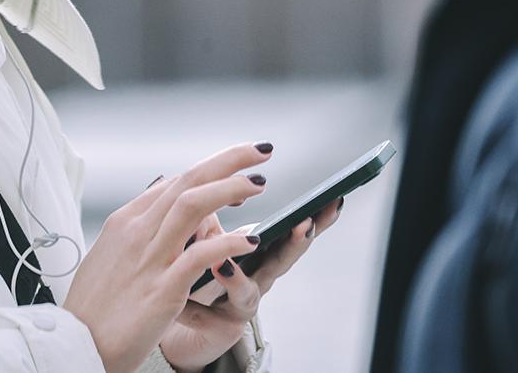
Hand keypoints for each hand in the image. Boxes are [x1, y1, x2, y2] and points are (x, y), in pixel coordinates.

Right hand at [62, 143, 271, 372]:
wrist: (74, 345)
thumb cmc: (93, 307)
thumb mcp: (110, 255)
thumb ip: (137, 230)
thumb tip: (160, 205)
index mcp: (125, 222)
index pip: (174, 183)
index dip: (210, 171)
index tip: (237, 170)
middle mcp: (137, 232)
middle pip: (187, 181)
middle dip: (228, 160)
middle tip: (260, 151)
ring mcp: (149, 259)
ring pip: (192, 205)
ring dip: (230, 188)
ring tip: (259, 183)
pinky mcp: (162, 290)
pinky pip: (199, 256)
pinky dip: (227, 243)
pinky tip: (250, 240)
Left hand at [159, 197, 345, 372]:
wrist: (184, 320)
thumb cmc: (202, 272)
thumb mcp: (210, 237)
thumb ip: (214, 216)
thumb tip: (212, 189)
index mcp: (260, 254)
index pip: (290, 232)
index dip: (313, 218)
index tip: (333, 198)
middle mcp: (258, 280)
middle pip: (282, 262)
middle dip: (295, 243)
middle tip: (303, 223)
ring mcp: (240, 307)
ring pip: (247, 295)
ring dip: (238, 280)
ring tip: (225, 263)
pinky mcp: (217, 329)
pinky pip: (207, 318)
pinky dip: (197, 307)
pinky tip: (195, 289)